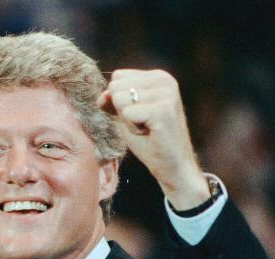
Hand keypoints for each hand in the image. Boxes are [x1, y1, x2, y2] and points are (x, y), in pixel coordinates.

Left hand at [97, 69, 209, 209]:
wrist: (172, 166)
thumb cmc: (150, 141)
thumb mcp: (127, 115)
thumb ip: (114, 100)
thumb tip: (102, 95)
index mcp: (158, 77)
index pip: (117, 77)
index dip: (119, 101)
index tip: (140, 116)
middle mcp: (165, 80)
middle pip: (116, 87)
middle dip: (122, 111)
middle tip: (143, 124)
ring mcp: (166, 93)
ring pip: (119, 99)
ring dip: (128, 120)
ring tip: (146, 128)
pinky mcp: (163, 110)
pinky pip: (126, 113)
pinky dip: (132, 128)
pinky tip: (149, 133)